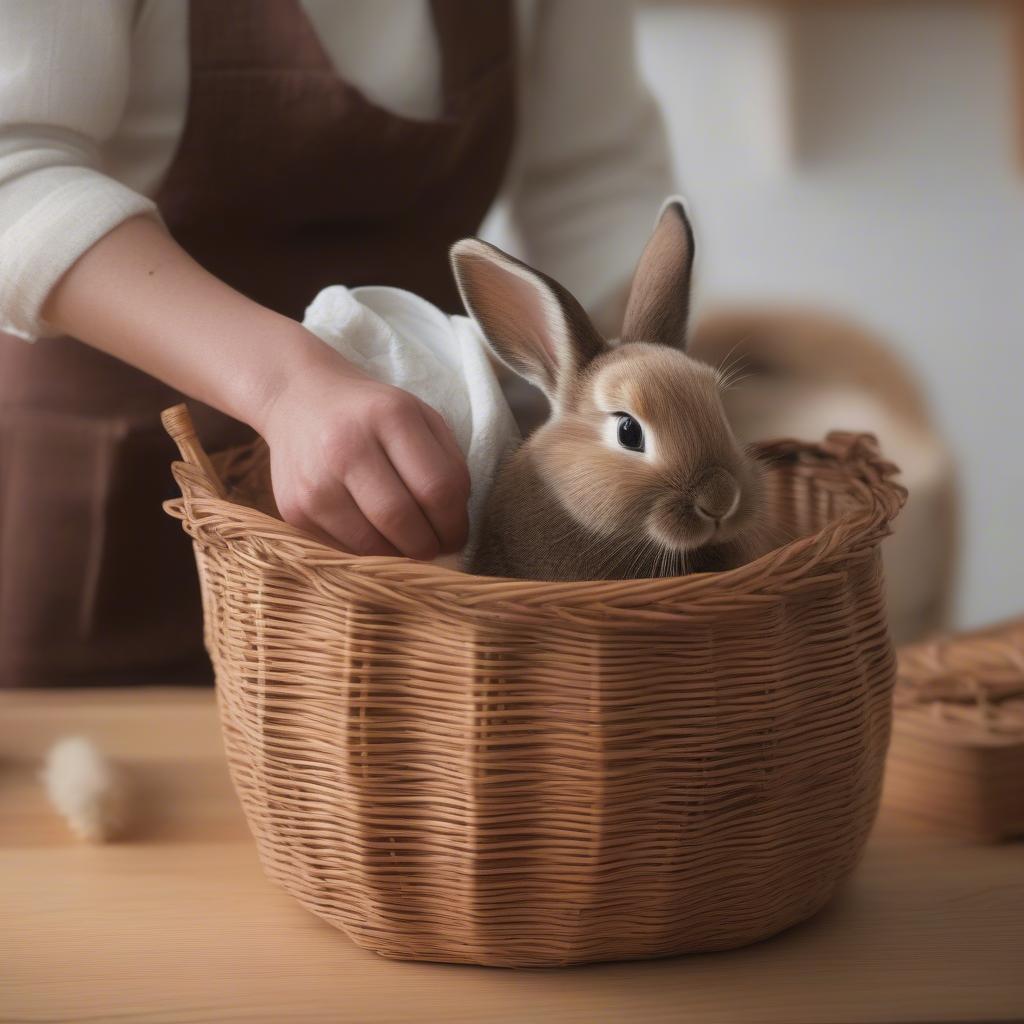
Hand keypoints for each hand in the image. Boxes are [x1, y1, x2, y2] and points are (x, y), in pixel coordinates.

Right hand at [257, 338, 470, 559]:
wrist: (299, 399)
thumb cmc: (373, 414)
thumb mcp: (420, 418)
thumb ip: (449, 464)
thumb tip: (455, 524)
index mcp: (390, 416)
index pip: (438, 488)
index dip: (455, 523)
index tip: (458, 535)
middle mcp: (346, 447)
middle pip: (402, 520)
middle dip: (430, 546)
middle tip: (437, 548)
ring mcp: (314, 481)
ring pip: (372, 545)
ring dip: (400, 556)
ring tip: (409, 544)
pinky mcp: (292, 509)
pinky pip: (343, 549)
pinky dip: (368, 553)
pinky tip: (376, 535)